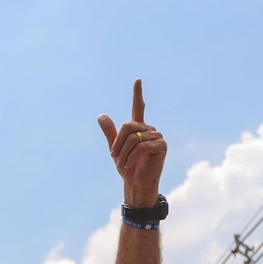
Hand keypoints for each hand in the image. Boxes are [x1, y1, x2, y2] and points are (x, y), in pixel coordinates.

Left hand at [98, 78, 165, 203]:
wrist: (136, 183)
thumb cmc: (127, 167)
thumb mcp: (115, 149)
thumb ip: (110, 133)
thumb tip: (101, 115)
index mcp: (138, 128)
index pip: (138, 108)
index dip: (137, 94)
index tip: (137, 80)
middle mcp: (149, 129)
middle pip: (128, 126)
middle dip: (118, 142)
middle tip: (113, 156)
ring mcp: (157, 136)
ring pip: (134, 137)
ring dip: (124, 152)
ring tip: (122, 164)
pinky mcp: (162, 145)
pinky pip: (142, 146)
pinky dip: (132, 156)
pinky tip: (129, 164)